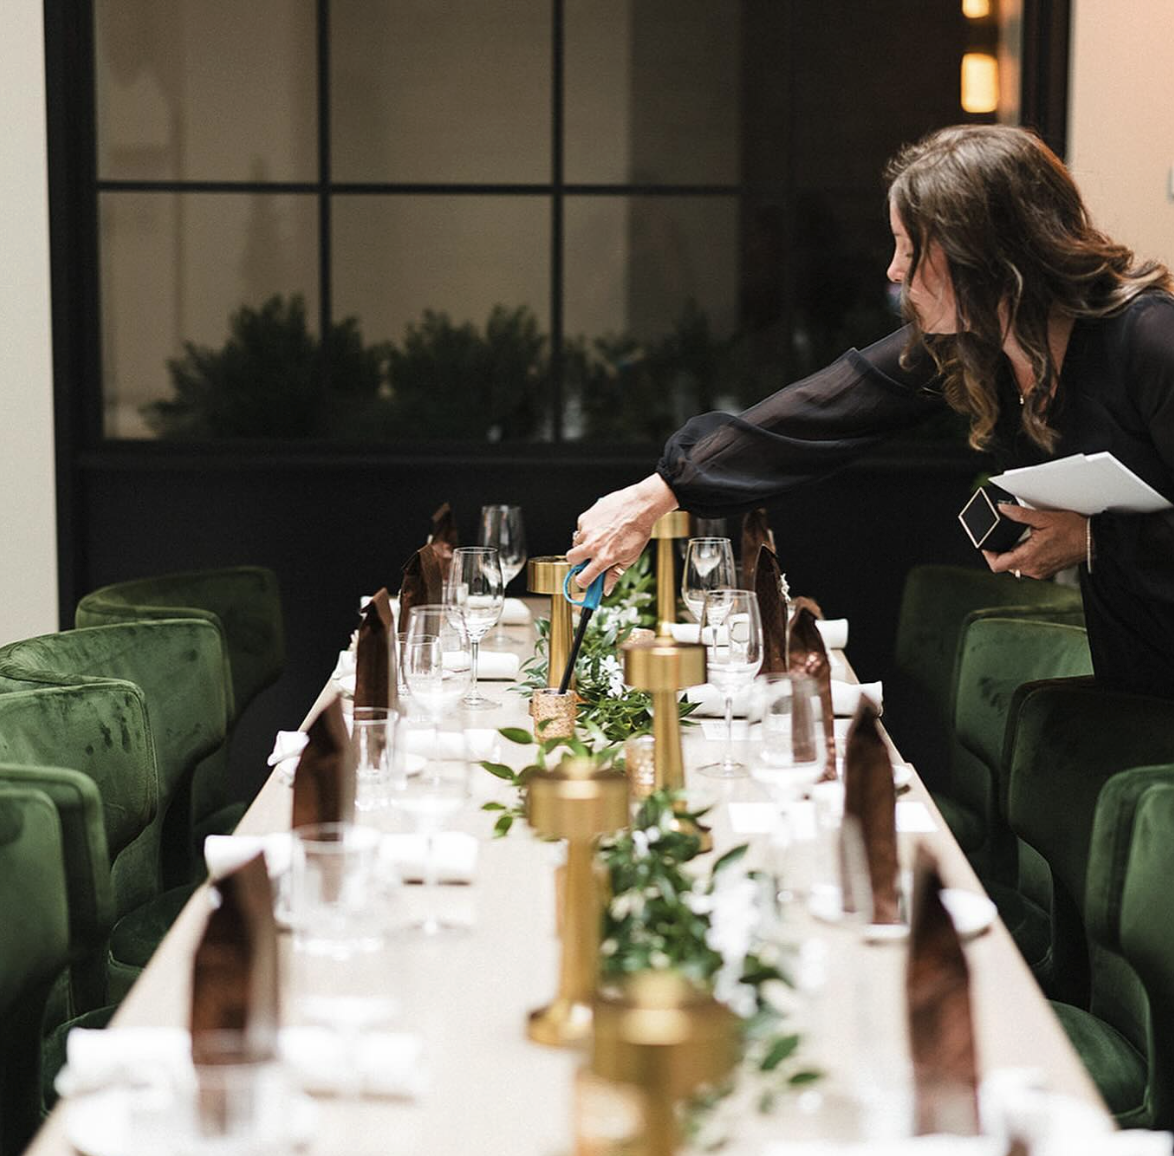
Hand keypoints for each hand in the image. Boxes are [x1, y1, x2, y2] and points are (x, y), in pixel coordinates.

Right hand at [566, 474, 677, 592]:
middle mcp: (593, 545)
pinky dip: (588, 530)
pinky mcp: (585, 518)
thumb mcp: (630, 557)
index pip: (582, 579)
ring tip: (601, 538)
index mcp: (604, 558)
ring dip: (584, 544)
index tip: (586, 579)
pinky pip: (580, 528)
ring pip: (576, 542)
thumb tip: (606, 589)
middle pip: (571, 559)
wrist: (639, 506)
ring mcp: (587, 531)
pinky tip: (602, 526)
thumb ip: (615, 574)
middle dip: (578, 561)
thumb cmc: (638, 530)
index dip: (583, 581)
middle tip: (590, 558)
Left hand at [982, 504, 1087, 579]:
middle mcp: (1033, 569)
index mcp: (1028, 558)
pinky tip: (1031, 544)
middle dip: (1002, 551)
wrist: (1093, 540)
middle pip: (1006, 565)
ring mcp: (1040, 572)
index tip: (987, 545)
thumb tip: (1003, 510)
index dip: (988, 555)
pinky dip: (1025, 556)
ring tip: (1020, 539)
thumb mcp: (1043, 518)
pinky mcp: (1047, 571)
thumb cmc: (1074, 530)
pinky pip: (1029, 566)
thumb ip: (1020, 515)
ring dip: (1014, 553)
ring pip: (1017, 566)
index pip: (997, 565)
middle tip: (1003, 537)